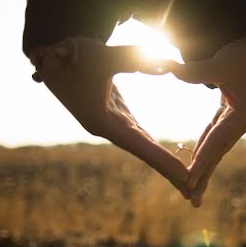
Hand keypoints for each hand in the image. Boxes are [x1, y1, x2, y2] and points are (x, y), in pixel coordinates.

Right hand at [30, 36, 190, 197]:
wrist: (50, 54)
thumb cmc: (72, 55)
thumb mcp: (103, 56)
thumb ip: (135, 60)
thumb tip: (168, 65)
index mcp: (102, 121)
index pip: (141, 146)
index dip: (164, 161)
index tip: (186, 178)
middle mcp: (108, 128)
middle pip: (145, 154)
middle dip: (168, 172)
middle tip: (194, 192)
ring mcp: (111, 123)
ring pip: (143, 146)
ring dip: (163, 163)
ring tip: (185, 180)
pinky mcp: (114, 114)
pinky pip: (139, 135)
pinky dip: (154, 147)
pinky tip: (168, 158)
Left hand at [168, 29, 245, 206]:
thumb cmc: (238, 54)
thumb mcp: (217, 64)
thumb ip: (192, 71)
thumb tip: (165, 67)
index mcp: (242, 115)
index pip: (216, 142)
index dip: (201, 161)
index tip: (188, 180)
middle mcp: (242, 123)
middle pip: (218, 153)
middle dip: (204, 177)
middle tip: (191, 201)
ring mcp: (237, 122)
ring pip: (216, 150)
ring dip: (204, 170)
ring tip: (192, 193)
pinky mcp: (231, 117)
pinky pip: (214, 139)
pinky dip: (204, 153)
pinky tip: (195, 167)